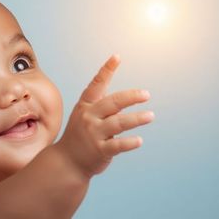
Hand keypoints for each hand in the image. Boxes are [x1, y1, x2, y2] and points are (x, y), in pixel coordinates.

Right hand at [58, 54, 153, 177]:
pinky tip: (139, 140)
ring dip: (136, 118)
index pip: (96, 84)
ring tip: (150, 116)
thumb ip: (103, 105)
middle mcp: (89, 117)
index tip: (117, 57)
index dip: (106, 70)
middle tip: (146, 95)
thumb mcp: (85, 115)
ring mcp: (94, 134)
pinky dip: (129, 143)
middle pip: (113, 102)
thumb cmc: (80, 135)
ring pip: (119, 122)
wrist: (67, 161)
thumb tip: (127, 96)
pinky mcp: (100, 150)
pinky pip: (118, 145)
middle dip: (131, 97)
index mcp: (86, 105)